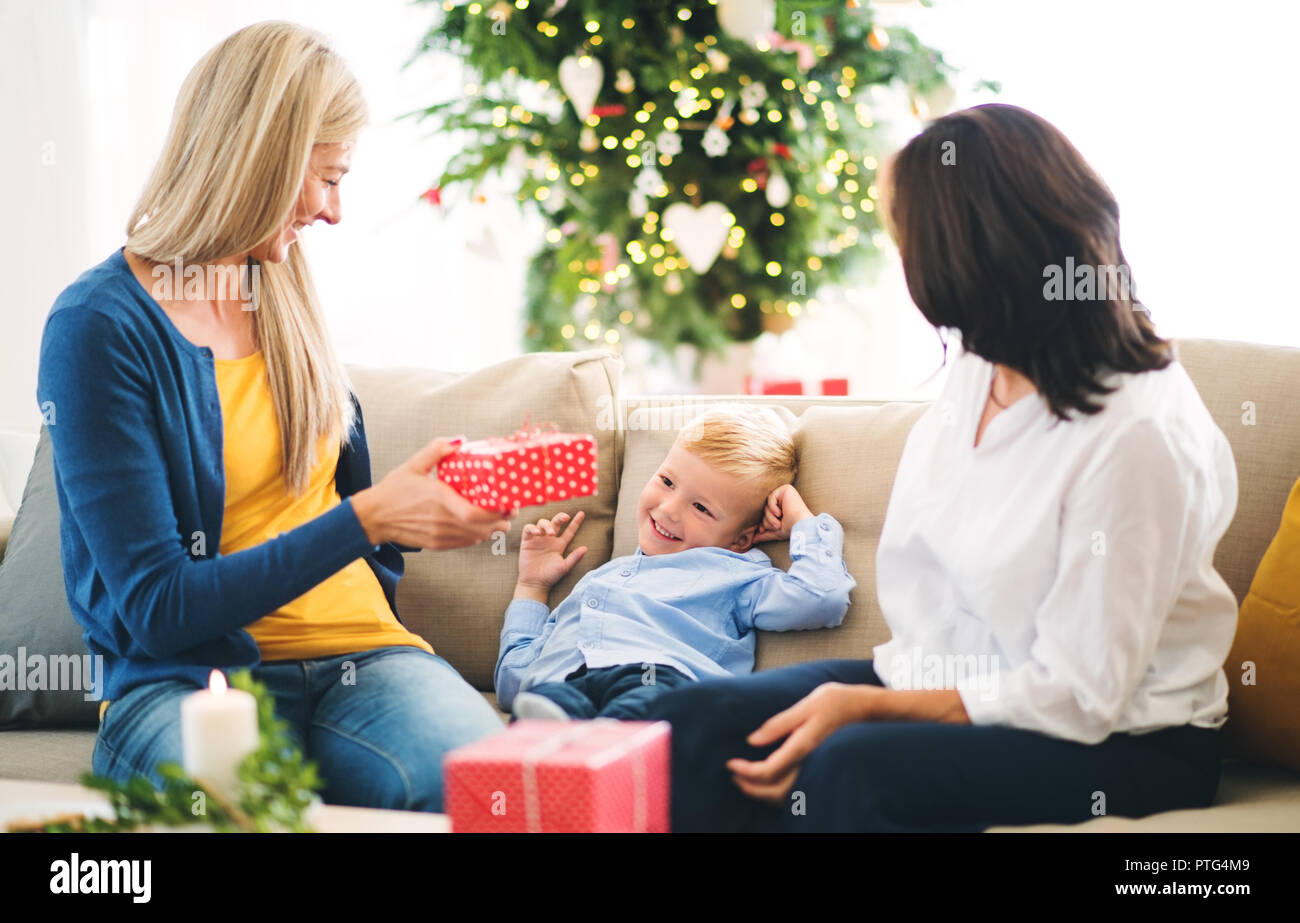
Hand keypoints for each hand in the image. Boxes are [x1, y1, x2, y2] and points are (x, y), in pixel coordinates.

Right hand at [350, 437, 511, 549]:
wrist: (373, 517)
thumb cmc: (394, 489)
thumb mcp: (414, 464)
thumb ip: (437, 449)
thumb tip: (461, 440)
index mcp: (440, 499)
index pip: (476, 514)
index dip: (497, 511)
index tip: (508, 502)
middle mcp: (442, 520)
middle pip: (483, 528)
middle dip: (501, 519)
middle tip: (509, 509)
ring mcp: (440, 535)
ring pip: (477, 538)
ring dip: (491, 529)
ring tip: (498, 517)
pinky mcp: (437, 544)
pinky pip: (465, 543)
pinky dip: (477, 535)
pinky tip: (480, 525)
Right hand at [517, 511, 587, 593]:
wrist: (535, 583)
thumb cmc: (550, 576)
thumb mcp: (565, 567)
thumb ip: (574, 558)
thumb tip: (585, 548)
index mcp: (560, 544)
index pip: (569, 530)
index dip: (576, 522)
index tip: (582, 513)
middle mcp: (549, 539)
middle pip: (555, 522)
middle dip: (560, 517)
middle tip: (564, 518)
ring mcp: (538, 539)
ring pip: (542, 522)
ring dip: (546, 524)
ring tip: (549, 533)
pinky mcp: (527, 541)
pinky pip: (528, 529)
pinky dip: (532, 528)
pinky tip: (536, 533)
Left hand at [726, 682, 876, 803]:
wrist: (866, 708)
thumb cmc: (836, 701)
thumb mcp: (807, 705)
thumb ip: (779, 723)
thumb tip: (752, 739)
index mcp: (803, 747)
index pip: (769, 771)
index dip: (746, 771)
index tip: (730, 764)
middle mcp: (810, 764)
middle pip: (775, 791)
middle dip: (750, 787)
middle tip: (733, 775)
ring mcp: (817, 769)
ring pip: (787, 795)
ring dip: (763, 792)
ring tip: (745, 780)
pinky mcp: (820, 768)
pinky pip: (796, 789)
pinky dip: (777, 789)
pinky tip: (768, 779)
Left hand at [752, 484, 813, 543]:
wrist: (801, 525)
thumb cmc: (792, 529)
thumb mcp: (776, 532)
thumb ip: (765, 534)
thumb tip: (753, 539)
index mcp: (782, 509)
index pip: (766, 514)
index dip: (764, 523)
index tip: (762, 531)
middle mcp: (784, 501)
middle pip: (765, 509)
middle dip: (768, 520)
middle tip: (776, 526)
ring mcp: (785, 494)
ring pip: (767, 504)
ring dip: (770, 516)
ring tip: (779, 523)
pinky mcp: (786, 489)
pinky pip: (771, 497)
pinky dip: (772, 507)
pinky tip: (780, 513)